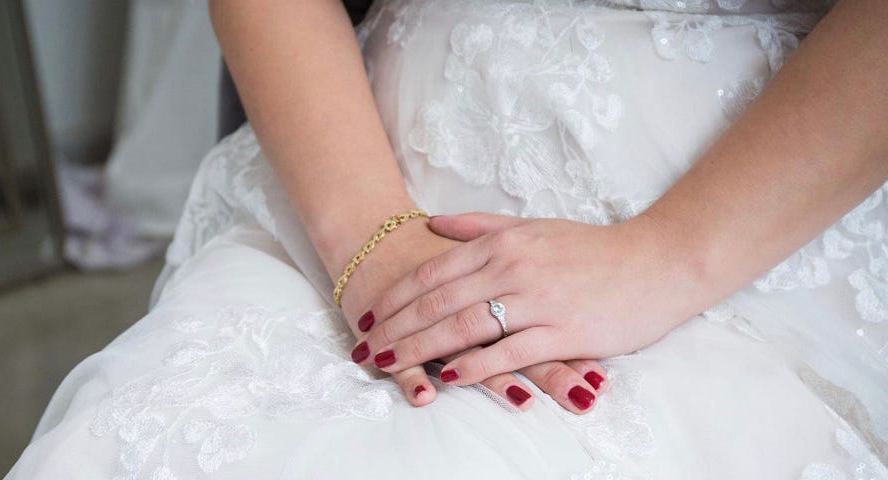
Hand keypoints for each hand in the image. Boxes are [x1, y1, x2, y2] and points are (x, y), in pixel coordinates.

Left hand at [357, 212, 703, 393]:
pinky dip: (476, 365)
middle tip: (365, 347)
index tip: (369, 314)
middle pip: (440, 301)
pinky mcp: (562, 331)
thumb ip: (480, 226)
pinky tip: (449, 376)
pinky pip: (509, 351)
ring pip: (465, 325)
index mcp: (503, 243)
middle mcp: (513, 268)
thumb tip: (433, 224)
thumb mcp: (532, 226)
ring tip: (390, 363)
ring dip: (421, 347)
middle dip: (396, 326)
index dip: (397, 295)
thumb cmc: (593, 248)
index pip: (435, 271)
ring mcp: (537, 300)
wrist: (658, 261)